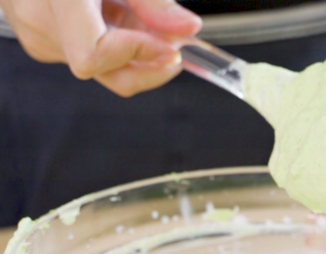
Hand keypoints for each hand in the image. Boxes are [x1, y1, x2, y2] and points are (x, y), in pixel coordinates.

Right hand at [0, 0, 201, 95]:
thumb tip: (188, 28)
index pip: (96, 57)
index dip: (140, 56)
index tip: (173, 48)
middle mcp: (42, 23)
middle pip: (109, 72)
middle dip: (150, 63)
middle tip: (178, 43)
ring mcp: (40, 36)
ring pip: (105, 66)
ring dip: (137, 50)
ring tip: (148, 17)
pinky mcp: (43, 41)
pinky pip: (91, 55)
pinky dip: (118, 42)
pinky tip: (121, 13)